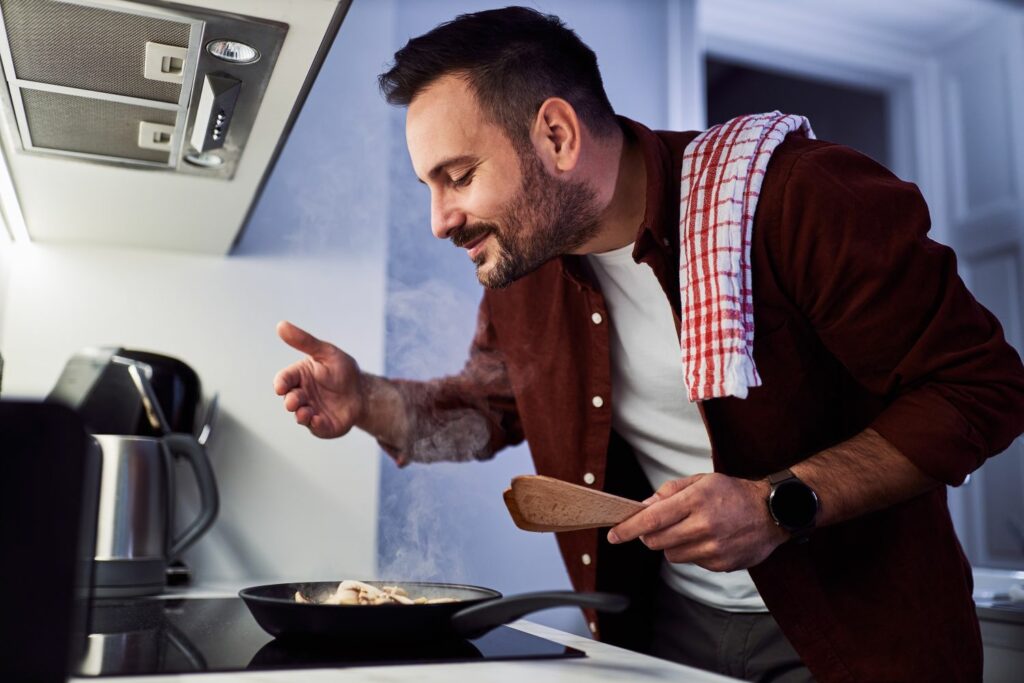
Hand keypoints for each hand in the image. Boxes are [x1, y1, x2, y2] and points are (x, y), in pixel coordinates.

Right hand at [273, 320, 364, 437]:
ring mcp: (311, 412)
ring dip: (301, 415)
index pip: (284, 380)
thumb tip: (281, 325)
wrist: (363, 391)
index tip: (281, 386)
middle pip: (290, 399)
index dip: (281, 383)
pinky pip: (317, 428)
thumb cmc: (341, 370)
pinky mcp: (323, 426)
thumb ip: (305, 341)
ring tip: (305, 413)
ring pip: (301, 416)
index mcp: (299, 377)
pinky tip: (318, 420)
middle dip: (291, 401)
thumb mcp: (325, 352)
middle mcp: (301, 396)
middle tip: (294, 401)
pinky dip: (316, 425)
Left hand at [607, 473, 788, 571]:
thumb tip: (642, 506)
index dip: (628, 528)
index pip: (652, 518)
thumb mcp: (701, 481)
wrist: (772, 512)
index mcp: (697, 500)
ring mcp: (714, 547)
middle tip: (654, 527)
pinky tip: (706, 539)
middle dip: (648, 535)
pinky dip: (691, 552)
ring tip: (687, 530)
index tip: (613, 534)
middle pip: (656, 540)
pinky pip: (691, 563)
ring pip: (671, 555)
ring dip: (670, 544)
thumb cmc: (733, 493)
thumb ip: (669, 492)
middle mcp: (704, 525)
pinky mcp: (722, 564)